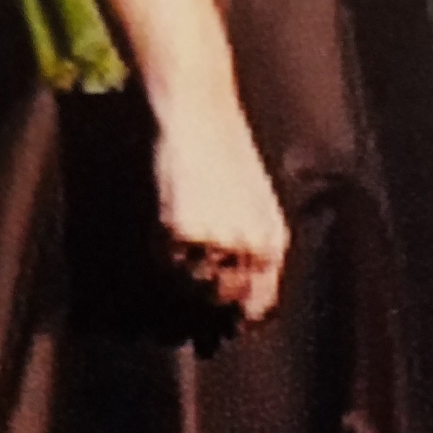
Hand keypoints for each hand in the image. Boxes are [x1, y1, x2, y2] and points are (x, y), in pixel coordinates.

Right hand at [150, 86, 289, 323]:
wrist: (201, 112)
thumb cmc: (227, 153)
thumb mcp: (258, 202)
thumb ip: (257, 248)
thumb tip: (248, 303)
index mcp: (272, 240)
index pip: (261, 300)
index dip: (243, 315)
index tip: (230, 321)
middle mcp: (249, 246)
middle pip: (221, 297)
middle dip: (205, 287)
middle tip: (195, 259)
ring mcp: (216, 240)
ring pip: (192, 281)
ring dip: (182, 265)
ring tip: (184, 223)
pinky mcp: (182, 228)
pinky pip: (165, 256)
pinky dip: (160, 242)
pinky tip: (169, 207)